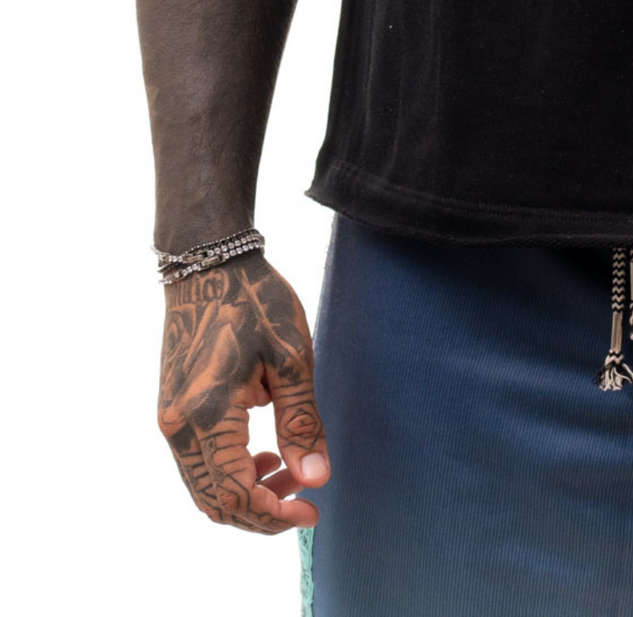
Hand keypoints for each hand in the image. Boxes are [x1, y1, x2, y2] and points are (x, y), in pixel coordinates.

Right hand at [158, 252, 329, 531]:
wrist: (208, 263)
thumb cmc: (254, 301)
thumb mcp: (291, 358)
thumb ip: (302, 422)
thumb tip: (316, 479)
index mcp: (207, 416)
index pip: (236, 496)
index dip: (275, 515)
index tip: (313, 510)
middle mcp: (178, 427)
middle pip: (214, 504)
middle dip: (262, 513)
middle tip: (306, 497)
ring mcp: (169, 421)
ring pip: (203, 489)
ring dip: (246, 495)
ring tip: (290, 473)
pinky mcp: (171, 412)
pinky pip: (197, 465)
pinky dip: (228, 474)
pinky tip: (262, 454)